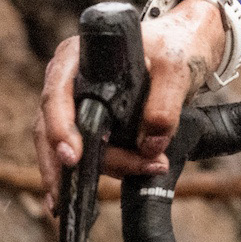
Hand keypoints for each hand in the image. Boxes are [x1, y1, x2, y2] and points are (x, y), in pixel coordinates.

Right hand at [34, 0, 227, 212]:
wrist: (187, 44)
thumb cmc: (175, 44)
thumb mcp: (176, 67)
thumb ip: (165, 104)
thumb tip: (149, 146)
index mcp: (77, 57)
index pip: (56, 95)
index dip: (59, 127)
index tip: (73, 155)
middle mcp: (67, 81)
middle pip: (54, 130)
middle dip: (72, 164)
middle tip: (87, 190)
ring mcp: (74, 104)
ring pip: (68, 147)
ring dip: (99, 168)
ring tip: (145, 169)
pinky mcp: (89, 123)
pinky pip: (82, 151)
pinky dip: (92, 172)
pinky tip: (87, 197)